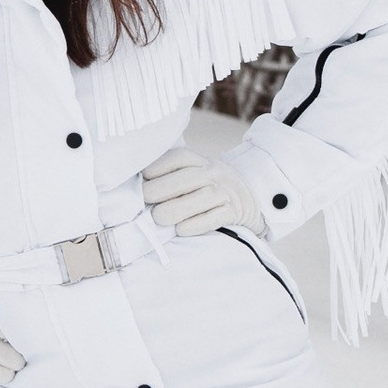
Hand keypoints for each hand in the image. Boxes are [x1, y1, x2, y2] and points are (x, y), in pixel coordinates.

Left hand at [141, 143, 268, 238]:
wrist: (249, 202)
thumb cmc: (209, 189)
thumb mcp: (197, 174)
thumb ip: (173, 176)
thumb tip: (138, 185)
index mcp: (201, 162)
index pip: (180, 158)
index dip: (160, 166)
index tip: (143, 176)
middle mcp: (215, 174)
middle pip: (188, 178)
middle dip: (162, 188)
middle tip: (144, 199)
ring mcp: (226, 193)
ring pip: (201, 198)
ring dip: (176, 209)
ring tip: (158, 218)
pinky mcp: (233, 212)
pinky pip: (215, 218)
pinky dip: (196, 224)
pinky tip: (181, 229)